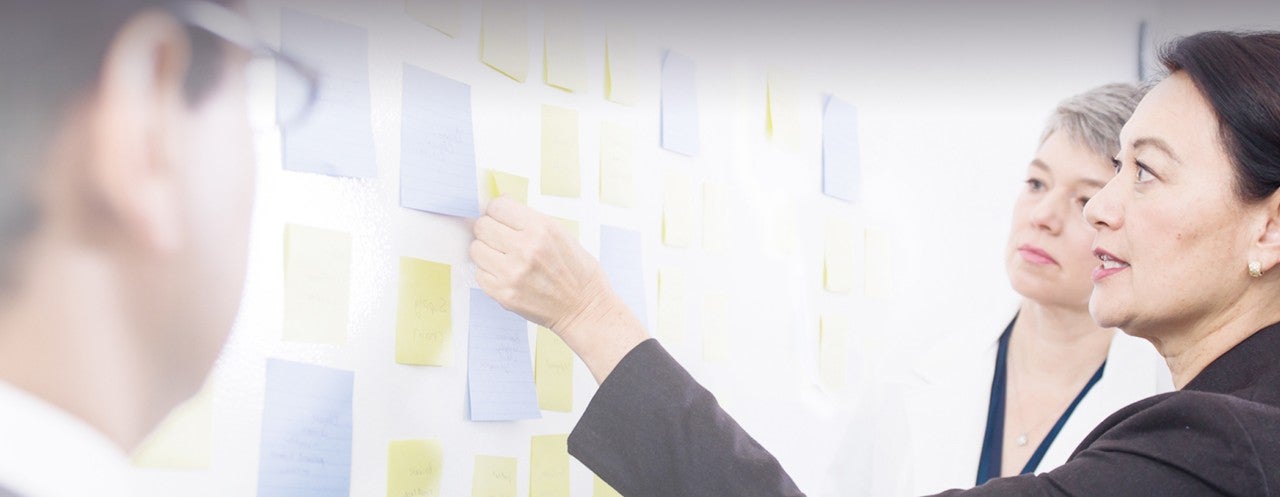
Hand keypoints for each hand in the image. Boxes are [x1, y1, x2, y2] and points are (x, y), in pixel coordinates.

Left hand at [470, 197, 647, 381]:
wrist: (584, 307)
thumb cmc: (576, 270)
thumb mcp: (560, 233)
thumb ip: (528, 220)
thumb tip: (496, 209)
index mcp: (541, 228)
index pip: (497, 206)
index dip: (497, 212)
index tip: (501, 219)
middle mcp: (525, 248)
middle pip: (482, 226)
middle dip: (490, 230)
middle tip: (502, 239)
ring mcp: (512, 273)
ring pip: (476, 249)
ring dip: (487, 252)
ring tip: (505, 258)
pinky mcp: (504, 294)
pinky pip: (480, 274)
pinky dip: (490, 273)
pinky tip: (507, 275)